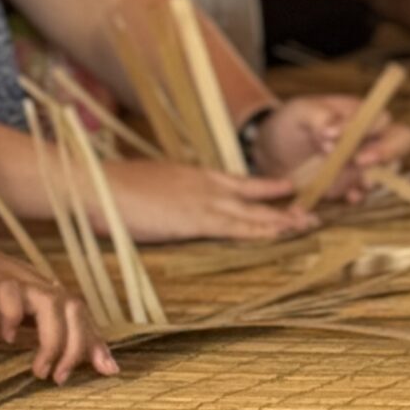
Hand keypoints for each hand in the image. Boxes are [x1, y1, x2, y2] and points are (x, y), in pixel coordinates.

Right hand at [0, 207, 117, 384]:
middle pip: (74, 307)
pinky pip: (9, 294)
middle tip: (62, 378)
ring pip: (51, 302)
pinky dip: (13, 316)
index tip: (108, 370)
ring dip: (52, 340)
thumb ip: (24, 318)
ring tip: (41, 370)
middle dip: (79, 345)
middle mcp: (30, 280)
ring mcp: (8, 277)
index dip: (95, 340)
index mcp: (37, 287)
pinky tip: (5, 337)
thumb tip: (48, 347)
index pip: (78, 312)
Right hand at [107, 157, 317, 244]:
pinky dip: (262, 231)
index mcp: (193, 175)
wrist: (98, 185)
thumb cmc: (112, 191)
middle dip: (283, 204)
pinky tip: (282, 234)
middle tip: (312, 211)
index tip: (286, 191)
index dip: (263, 188)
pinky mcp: (196, 220)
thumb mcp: (146, 188)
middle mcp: (206, 184)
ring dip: (283, 220)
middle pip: (254, 194)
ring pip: (254, 212)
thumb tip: (168, 206)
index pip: (237, 182)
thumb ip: (164, 196)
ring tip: (309, 223)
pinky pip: (237, 227)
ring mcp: (204, 201)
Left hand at [251, 97, 409, 202]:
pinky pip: (365, 192)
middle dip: (388, 152)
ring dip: (374, 178)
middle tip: (362, 161)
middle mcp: (369, 137)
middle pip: (402, 141)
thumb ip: (318, 116)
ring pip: (388, 170)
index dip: (369, 128)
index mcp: (360, 114)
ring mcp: (363, 163)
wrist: (273, 153)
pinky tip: (347, 197)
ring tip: (357, 184)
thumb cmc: (290, 124)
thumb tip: (332, 130)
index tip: (338, 137)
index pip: (380, 118)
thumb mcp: (298, 113)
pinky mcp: (351, 184)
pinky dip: (359, 195)